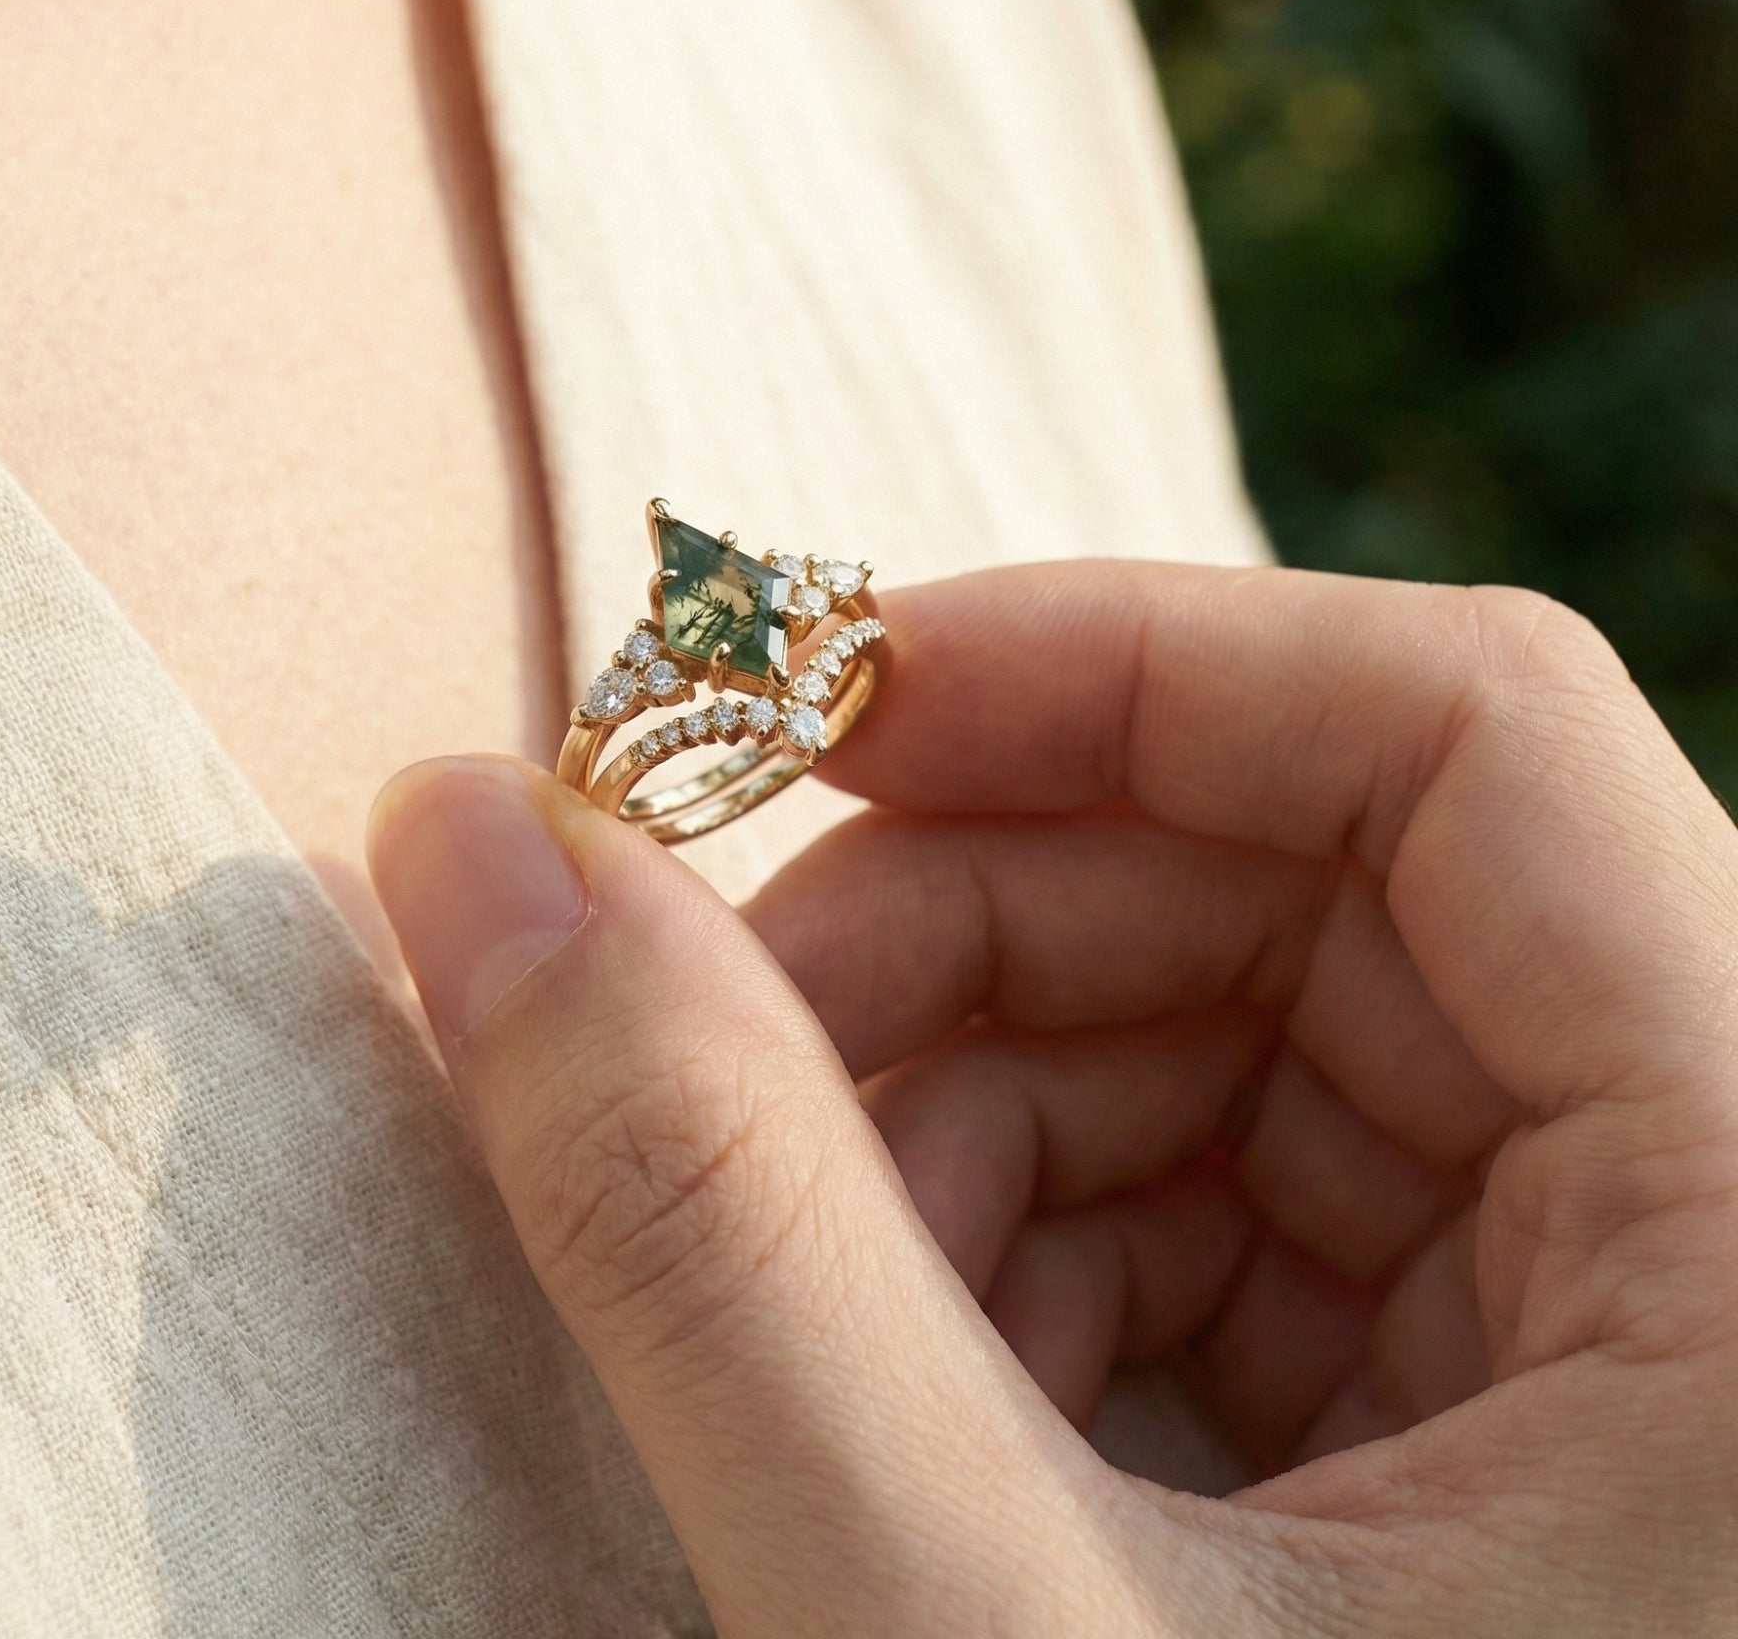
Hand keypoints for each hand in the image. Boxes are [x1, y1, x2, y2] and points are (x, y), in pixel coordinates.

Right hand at [366, 563, 1737, 1635]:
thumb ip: (705, 1221)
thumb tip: (464, 846)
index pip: (1454, 722)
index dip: (1110, 658)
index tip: (794, 706)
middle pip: (1314, 869)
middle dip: (965, 906)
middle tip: (693, 1018)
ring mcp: (1629, 1330)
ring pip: (1250, 1028)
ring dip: (964, 1087)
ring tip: (790, 1261)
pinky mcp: (1508, 1427)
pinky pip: (1244, 1195)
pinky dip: (1030, 1228)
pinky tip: (909, 1368)